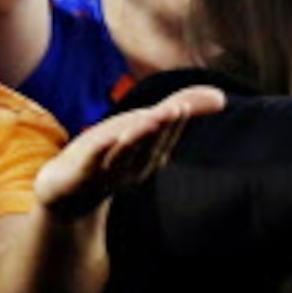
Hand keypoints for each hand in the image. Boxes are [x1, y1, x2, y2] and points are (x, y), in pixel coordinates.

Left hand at [33, 84, 216, 213]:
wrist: (69, 196)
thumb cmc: (111, 156)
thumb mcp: (141, 130)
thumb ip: (178, 112)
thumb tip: (222, 96)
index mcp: (150, 154)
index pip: (166, 134)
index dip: (175, 119)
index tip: (184, 104)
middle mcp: (133, 165)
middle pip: (150, 143)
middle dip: (164, 125)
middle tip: (177, 108)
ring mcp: (106, 172)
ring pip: (124, 152)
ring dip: (137, 137)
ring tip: (150, 118)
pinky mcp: (79, 175)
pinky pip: (91, 163)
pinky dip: (98, 152)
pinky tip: (104, 139)